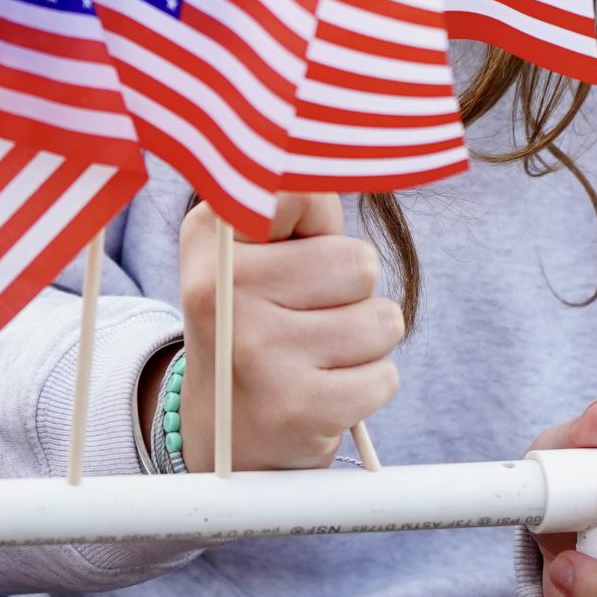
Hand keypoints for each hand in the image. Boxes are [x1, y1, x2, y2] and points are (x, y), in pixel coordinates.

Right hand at [155, 194, 401, 471]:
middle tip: (307, 318)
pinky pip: (385, 376)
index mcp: (211, 237)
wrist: (220, 435)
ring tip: (315, 356)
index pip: (301, 189)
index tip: (302, 237)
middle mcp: (223, 291)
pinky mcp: (296, 408)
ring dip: (364, 342)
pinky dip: (368, 386)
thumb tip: (355, 161)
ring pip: (382, 321)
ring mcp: (258, 353)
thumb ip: (299, 206)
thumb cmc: (259, 321)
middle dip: (352, 293)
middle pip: (360, 262)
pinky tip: (322, 392)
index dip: (321, 216)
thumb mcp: (252, 254)